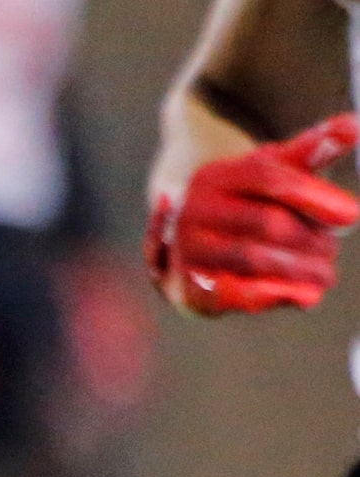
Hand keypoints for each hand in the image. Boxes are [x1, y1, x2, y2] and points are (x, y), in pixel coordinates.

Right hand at [150, 116, 359, 314]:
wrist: (192, 240)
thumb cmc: (247, 202)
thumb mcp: (276, 170)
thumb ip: (314, 149)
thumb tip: (355, 126)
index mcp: (217, 175)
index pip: (271, 179)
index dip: (315, 196)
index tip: (352, 215)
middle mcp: (194, 210)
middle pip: (267, 223)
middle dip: (311, 240)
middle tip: (332, 251)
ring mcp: (187, 250)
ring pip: (255, 259)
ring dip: (301, 270)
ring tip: (325, 274)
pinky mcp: (187, 287)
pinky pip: (234, 294)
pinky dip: (275, 296)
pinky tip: (306, 296)